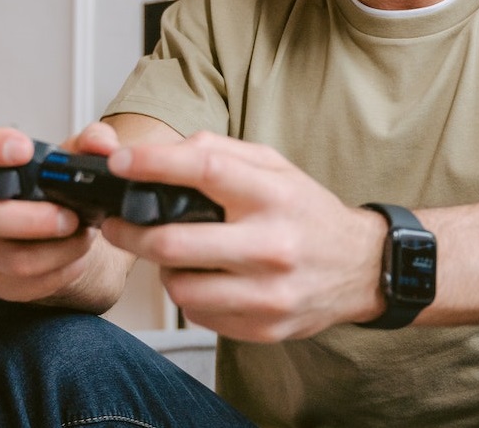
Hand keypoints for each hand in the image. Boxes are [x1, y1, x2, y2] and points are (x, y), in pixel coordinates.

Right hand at [0, 123, 130, 307]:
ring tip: (84, 237)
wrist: (75, 237)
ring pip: (11, 258)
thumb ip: (94, 142)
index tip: (23, 150)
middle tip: (71, 218)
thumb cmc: (65, 192)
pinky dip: (61, 273)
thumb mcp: (81, 159)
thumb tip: (103, 147)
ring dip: (59, 250)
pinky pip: (25, 285)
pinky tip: (77, 260)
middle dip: (31, 219)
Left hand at [99, 131, 386, 341]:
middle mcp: (272, 244)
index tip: (121, 163)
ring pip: (179, 286)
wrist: (361, 267)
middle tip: (117, 223)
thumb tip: (164, 154)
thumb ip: (222, 152)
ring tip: (176, 254)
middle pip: (174, 242)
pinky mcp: (264, 327)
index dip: (154, 164)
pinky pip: (199, 314)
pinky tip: (207, 279)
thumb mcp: (276, 168)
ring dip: (164, 269)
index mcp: (273, 195)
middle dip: (131, 232)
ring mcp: (268, 292)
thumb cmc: (307, 212)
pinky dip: (191, 294)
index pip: (205, 169)